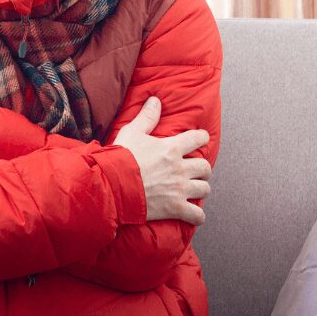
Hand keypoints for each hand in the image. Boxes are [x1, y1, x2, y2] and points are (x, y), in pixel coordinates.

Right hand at [112, 98, 211, 225]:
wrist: (111, 185)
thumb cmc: (120, 158)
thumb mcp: (131, 132)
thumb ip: (147, 117)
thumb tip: (156, 100)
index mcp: (172, 148)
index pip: (198, 138)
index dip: (201, 138)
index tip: (200, 139)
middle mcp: (180, 169)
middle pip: (205, 167)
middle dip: (201, 168)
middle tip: (194, 170)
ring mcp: (179, 190)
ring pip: (204, 189)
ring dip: (200, 189)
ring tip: (193, 189)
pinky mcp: (175, 208)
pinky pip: (197, 215)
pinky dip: (196, 215)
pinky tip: (192, 213)